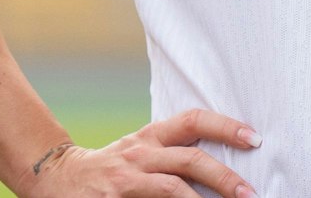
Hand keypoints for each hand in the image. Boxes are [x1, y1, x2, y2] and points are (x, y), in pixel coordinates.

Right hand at [22, 110, 260, 197]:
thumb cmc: (112, 167)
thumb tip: (224, 164)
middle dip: (224, 176)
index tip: (253, 138)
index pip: (193, 120)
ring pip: (172, 188)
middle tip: (250, 192)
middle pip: (190, 158)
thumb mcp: (141, 151)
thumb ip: (174, 153)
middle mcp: (141, 153)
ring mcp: (126, 180)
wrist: (57, 177)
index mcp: (151, 136)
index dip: (225, 126)